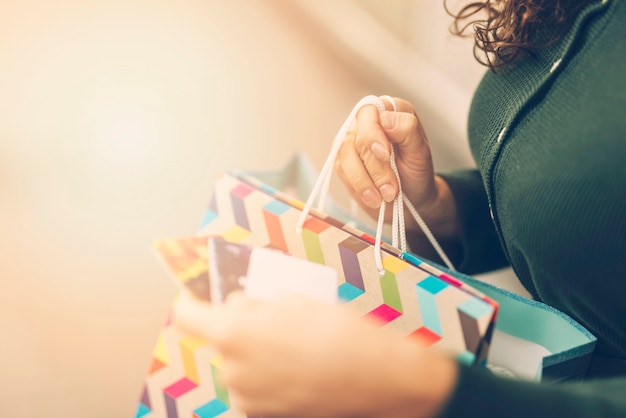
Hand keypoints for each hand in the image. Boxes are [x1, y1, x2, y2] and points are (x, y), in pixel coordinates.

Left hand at [173, 290, 456, 417]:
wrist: (378, 379)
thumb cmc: (341, 334)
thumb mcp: (295, 301)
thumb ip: (256, 303)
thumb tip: (236, 304)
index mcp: (234, 334)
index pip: (187, 315)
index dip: (191, 301)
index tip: (197, 295)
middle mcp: (233, 370)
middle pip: (222, 339)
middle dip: (241, 326)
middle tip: (273, 320)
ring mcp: (247, 398)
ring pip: (239, 364)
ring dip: (256, 353)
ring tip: (294, 347)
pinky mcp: (263, 415)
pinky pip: (254, 387)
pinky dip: (266, 377)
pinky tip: (295, 369)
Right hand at [335, 98, 456, 236]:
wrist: (410, 199)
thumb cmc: (416, 172)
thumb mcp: (420, 152)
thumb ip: (408, 130)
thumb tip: (386, 119)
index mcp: (388, 111)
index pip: (370, 112)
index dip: (373, 133)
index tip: (384, 154)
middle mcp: (366, 123)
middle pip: (358, 139)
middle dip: (375, 168)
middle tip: (391, 189)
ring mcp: (351, 142)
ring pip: (346, 156)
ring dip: (364, 181)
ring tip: (383, 198)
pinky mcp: (343, 161)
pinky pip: (342, 170)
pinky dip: (358, 187)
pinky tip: (373, 198)